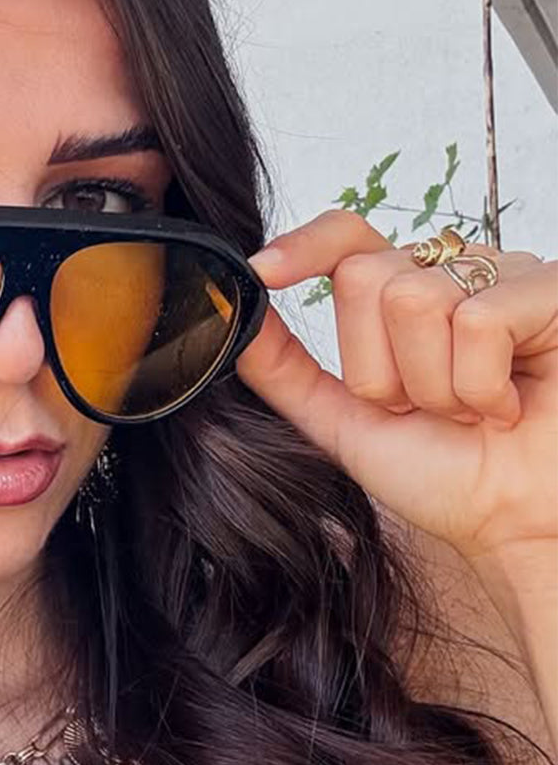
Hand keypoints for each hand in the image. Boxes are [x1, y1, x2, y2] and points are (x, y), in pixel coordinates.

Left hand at [234, 209, 557, 565]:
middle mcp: (451, 275)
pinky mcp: (549, 293)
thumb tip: (238, 313)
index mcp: (401, 296)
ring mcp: (504, 278)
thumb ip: (286, 370)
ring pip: (415, 300)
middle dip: (379, 368)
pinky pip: (478, 320)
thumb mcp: (343, 422)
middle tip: (423, 409)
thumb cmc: (446, 478)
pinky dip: (479, 383)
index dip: (303, 247)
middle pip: (364, 277)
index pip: (345, 237)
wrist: (510, 526)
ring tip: (468, 411)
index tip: (263, 272)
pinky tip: (506, 405)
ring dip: (432, 385)